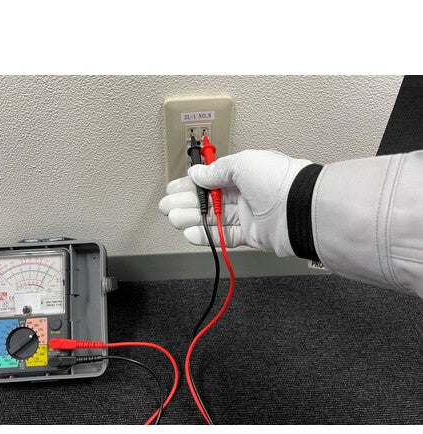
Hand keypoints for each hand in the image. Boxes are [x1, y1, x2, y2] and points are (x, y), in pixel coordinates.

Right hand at [158, 150, 310, 256]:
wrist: (300, 209)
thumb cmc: (278, 180)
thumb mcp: (242, 163)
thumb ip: (216, 170)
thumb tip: (197, 173)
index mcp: (244, 173)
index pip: (211, 179)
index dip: (191, 184)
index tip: (174, 188)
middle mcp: (246, 193)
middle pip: (209, 200)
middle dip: (186, 202)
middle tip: (167, 206)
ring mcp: (248, 215)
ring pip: (214, 218)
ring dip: (192, 219)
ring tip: (174, 219)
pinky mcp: (251, 236)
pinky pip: (225, 236)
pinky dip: (207, 236)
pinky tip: (191, 233)